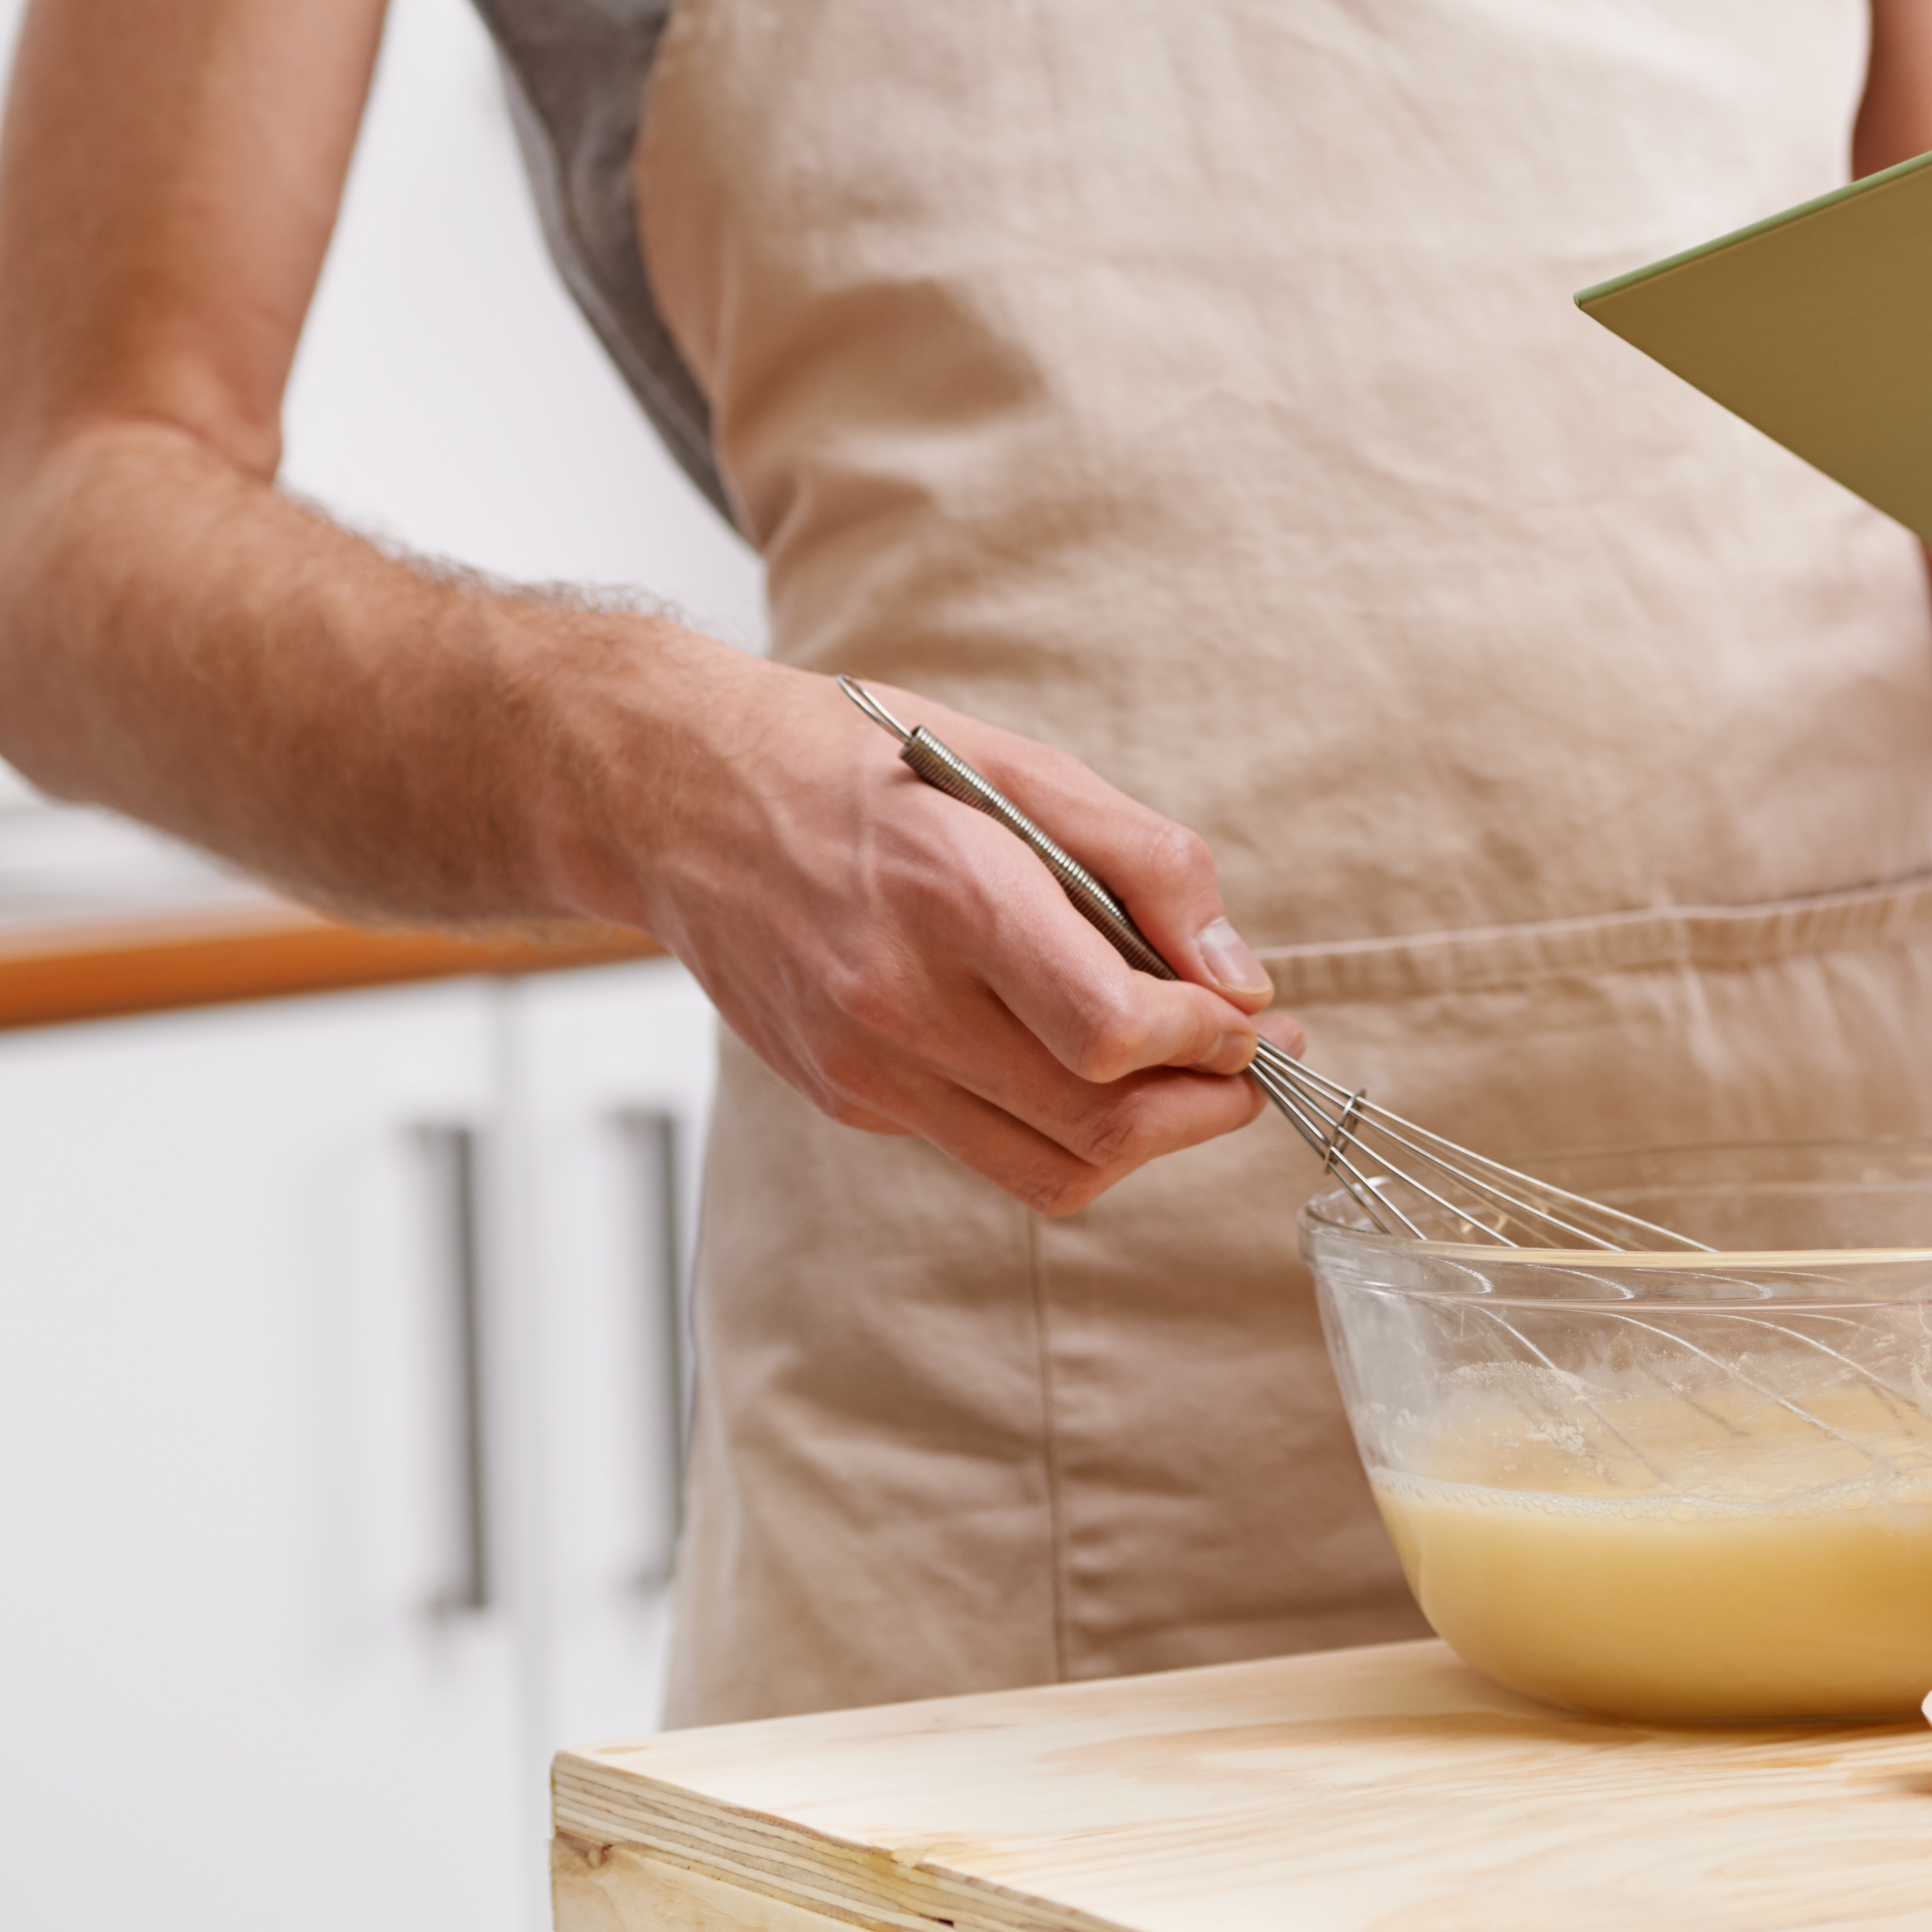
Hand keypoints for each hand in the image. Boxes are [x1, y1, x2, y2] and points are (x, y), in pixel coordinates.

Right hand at [605, 654, 1296, 1215]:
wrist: (676, 795)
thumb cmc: (857, 763)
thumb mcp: (1021, 764)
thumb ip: (1149, 866)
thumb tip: (1241, 981)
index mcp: (951, 898)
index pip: (1111, 1032)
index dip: (1207, 1042)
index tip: (1248, 1018)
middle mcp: (898, 1002)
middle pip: (1097, 1125)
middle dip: (1207, 1108)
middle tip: (1255, 1066)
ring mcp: (864, 1067)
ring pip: (1051, 1168)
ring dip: (1145, 1139)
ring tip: (1187, 1077)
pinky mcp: (846, 1098)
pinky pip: (985, 1144)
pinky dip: (1055, 1120)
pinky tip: (1068, 1055)